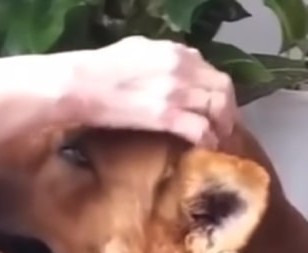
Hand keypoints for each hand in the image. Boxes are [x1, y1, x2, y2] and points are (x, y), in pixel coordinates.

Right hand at [54, 37, 236, 146]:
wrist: (79, 85)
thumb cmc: (101, 68)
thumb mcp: (138, 50)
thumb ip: (163, 58)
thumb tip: (178, 68)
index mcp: (176, 51)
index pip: (212, 72)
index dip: (219, 92)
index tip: (218, 107)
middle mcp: (182, 68)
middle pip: (222, 90)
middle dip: (228, 111)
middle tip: (225, 127)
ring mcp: (176, 92)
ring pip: (217, 109)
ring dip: (222, 127)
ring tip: (218, 139)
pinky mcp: (166, 116)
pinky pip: (201, 129)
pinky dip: (208, 140)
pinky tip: (206, 147)